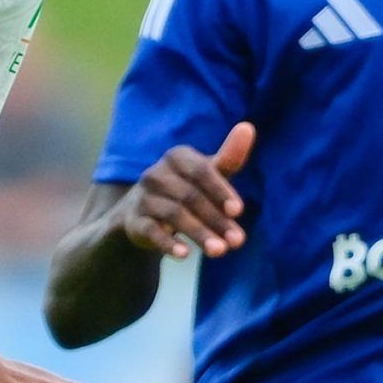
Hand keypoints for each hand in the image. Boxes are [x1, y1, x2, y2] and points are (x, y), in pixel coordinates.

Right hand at [113, 122, 255, 259]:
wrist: (143, 214)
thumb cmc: (185, 189)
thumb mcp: (207, 174)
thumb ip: (228, 157)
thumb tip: (248, 127)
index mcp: (177, 157)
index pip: (200, 170)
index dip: (220, 190)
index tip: (238, 211)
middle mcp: (156, 174)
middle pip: (190, 196)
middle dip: (216, 220)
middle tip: (237, 241)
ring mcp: (143, 197)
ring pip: (174, 214)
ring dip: (199, 233)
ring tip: (220, 251)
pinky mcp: (134, 221)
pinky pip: (151, 231)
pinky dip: (168, 243)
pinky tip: (185, 255)